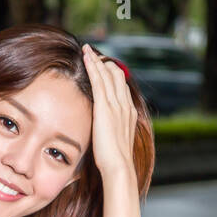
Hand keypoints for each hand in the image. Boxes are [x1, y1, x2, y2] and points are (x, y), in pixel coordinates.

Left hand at [82, 43, 135, 176]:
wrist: (119, 167)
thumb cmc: (115, 161)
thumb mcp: (116, 143)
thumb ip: (112, 132)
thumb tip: (104, 132)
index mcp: (129, 114)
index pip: (121, 87)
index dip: (112, 74)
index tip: (103, 67)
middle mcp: (125, 106)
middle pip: (117, 76)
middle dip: (105, 63)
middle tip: (92, 53)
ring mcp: (116, 105)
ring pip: (108, 75)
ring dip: (97, 60)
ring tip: (87, 49)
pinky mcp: (105, 107)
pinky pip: (99, 80)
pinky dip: (93, 66)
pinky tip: (86, 56)